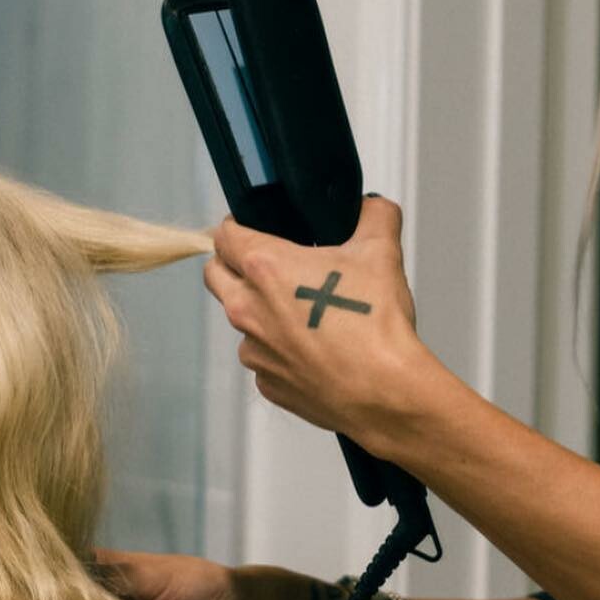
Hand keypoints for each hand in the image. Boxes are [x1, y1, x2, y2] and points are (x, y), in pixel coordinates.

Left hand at [203, 195, 430, 446]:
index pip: (224, 235)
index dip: (237, 227)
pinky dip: (280, 351)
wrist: (384, 392)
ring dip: (261, 312)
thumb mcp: (382, 252)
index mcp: (265, 267)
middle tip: (268, 266)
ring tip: (304, 314)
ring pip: (241, 321)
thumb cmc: (375, 328)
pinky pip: (263, 359)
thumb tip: (370, 207)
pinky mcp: (266, 383)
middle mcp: (248, 309)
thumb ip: (373, 215)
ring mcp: (253, 350)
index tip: (253, 230)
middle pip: (215, 275)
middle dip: (232, 265)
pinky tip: (314, 350)